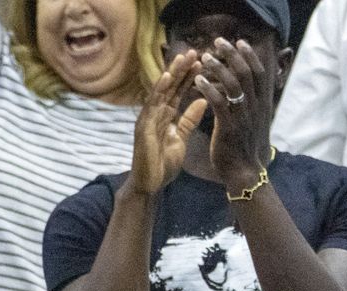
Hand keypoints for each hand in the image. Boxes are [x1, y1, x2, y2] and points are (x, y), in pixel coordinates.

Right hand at [128, 51, 206, 194]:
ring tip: (183, 58)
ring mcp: (147, 118)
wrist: (150, 184)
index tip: (202, 62)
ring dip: (171, 74)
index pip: (178, 92)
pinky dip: (159, 90)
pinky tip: (167, 78)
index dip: (189, 77)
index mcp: (165, 116)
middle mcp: (154, 113)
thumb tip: (202, 101)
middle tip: (195, 52)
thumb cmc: (163, 162)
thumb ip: (188, 120)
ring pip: (160, 91)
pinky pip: (152, 105)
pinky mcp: (143, 127)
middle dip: (181, 69)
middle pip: (169, 87)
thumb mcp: (180, 138)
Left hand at [192, 38, 273, 192]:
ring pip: (234, 84)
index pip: (260, 73)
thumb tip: (246, 87)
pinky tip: (198, 81)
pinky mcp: (230, 127)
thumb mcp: (254, 122)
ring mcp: (244, 117)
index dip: (250, 56)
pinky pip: (220, 102)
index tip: (239, 42)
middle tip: (218, 42)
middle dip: (232, 54)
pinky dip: (209, 88)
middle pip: (247, 73)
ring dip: (219, 68)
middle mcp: (256, 109)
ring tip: (205, 58)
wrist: (244, 172)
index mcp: (262, 106)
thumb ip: (251, 103)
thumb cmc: (245, 147)